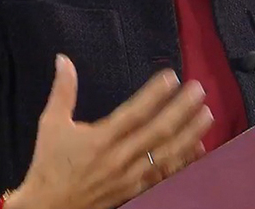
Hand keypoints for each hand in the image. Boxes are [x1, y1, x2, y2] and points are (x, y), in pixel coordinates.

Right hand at [6, 55, 213, 208]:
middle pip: (157, 131)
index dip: (155, 95)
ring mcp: (130, 177)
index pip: (134, 113)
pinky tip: (199, 148)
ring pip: (166, 154)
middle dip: (181, 109)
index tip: (172, 77)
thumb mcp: (51, 124)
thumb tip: (63, 59)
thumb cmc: (49, 163)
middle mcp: (118, 158)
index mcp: (100, 139)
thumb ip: (63, 91)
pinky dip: (183, 162)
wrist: (47, 208)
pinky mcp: (134, 191)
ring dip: (189, 134)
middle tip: (199, 90)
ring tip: (207, 115)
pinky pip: (163, 175)